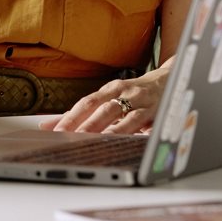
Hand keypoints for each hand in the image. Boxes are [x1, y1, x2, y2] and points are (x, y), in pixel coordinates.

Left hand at [39, 59, 173, 133]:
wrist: (171, 80)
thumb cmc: (136, 93)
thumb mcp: (112, 98)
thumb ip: (83, 113)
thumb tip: (49, 124)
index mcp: (111, 89)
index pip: (87, 102)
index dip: (70, 116)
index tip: (52, 130)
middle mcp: (124, 92)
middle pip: (100, 107)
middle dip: (82, 123)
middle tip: (65, 137)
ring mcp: (140, 101)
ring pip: (119, 114)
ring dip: (102, 129)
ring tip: (87, 140)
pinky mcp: (154, 111)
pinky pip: (140, 122)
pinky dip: (127, 131)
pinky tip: (118, 140)